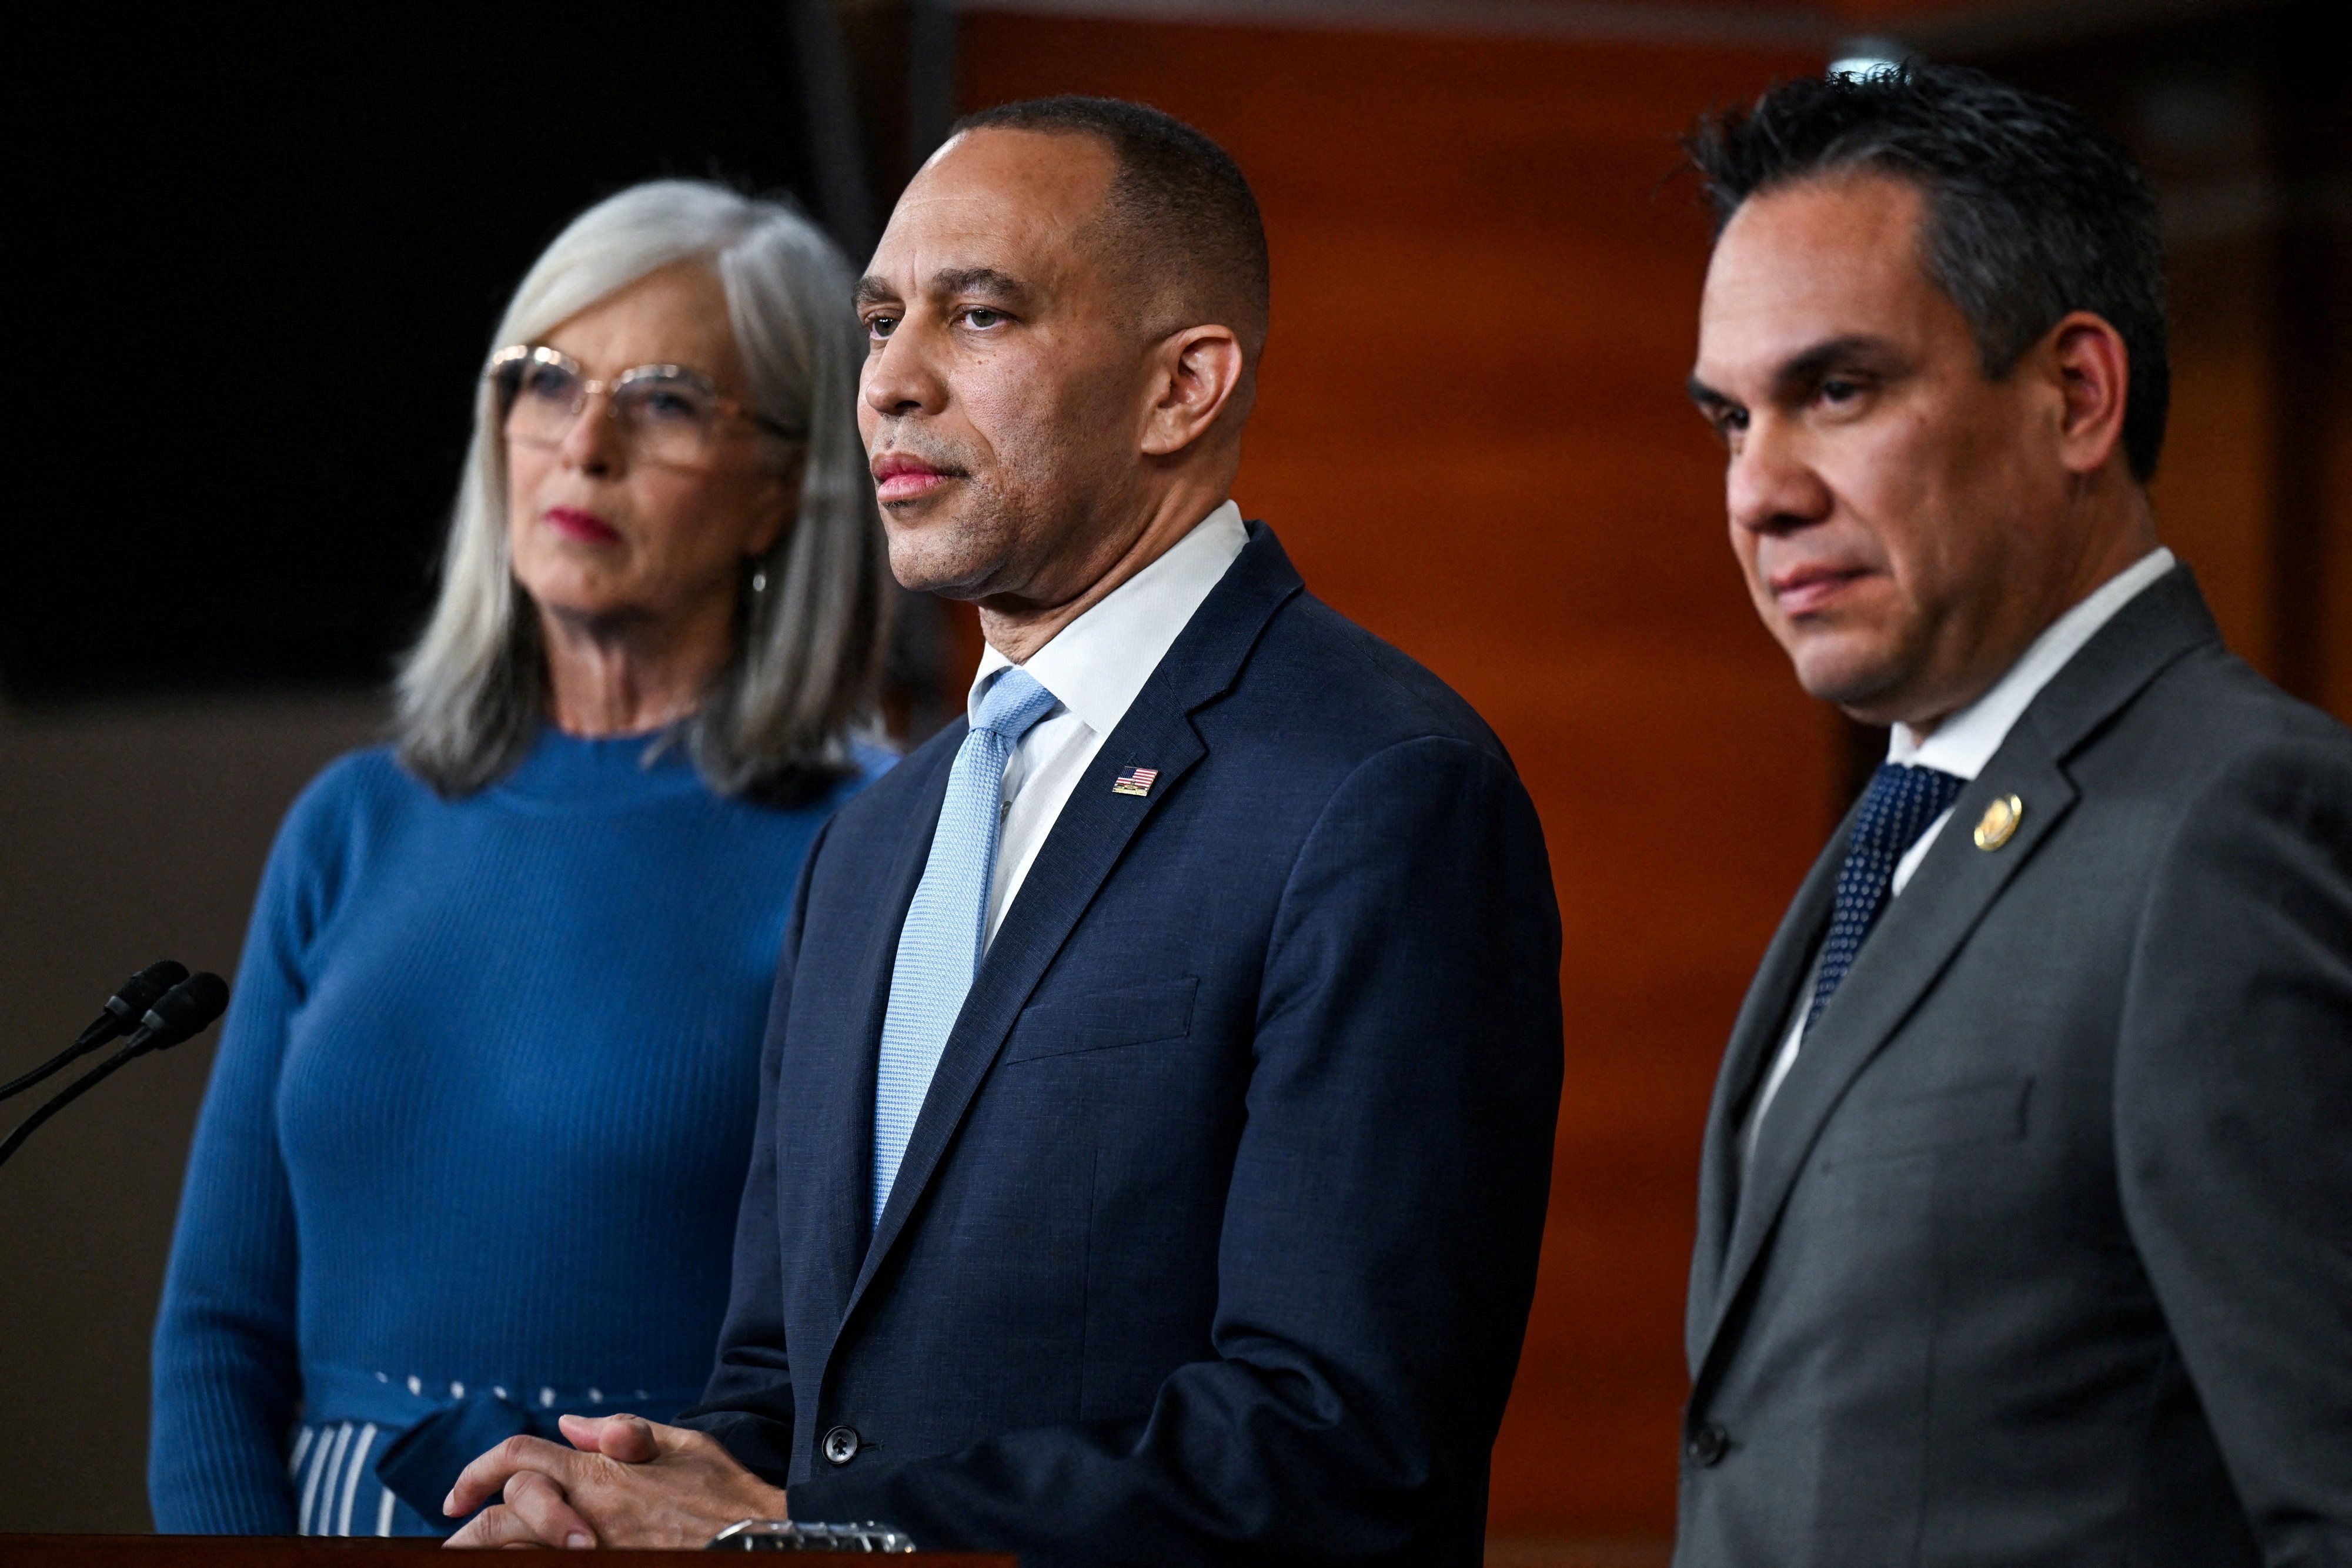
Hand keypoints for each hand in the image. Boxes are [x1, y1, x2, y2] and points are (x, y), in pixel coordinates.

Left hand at [442, 1413, 787, 1548]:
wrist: (757, 1535)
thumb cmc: (724, 1490)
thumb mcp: (678, 1444)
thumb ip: (619, 1431)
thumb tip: (566, 1424)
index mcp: (601, 1468)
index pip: (519, 1456)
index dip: (478, 1470)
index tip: (458, 1496)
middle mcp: (589, 1507)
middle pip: (505, 1510)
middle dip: (468, 1526)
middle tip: (452, 1537)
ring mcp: (596, 1544)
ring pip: (518, 1547)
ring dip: (486, 1551)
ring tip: (465, 1556)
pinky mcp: (610, 1563)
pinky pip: (547, 1565)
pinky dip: (526, 1562)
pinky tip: (518, 1562)